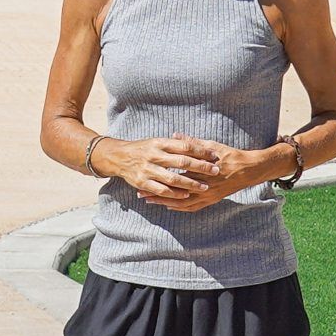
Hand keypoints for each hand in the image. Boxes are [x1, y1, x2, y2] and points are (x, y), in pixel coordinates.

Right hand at [96, 133, 226, 205]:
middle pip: (182, 162)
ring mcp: (147, 170)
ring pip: (173, 178)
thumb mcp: (158, 141)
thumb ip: (175, 143)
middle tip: (216, 170)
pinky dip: (175, 193)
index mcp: (160, 143)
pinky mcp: (142, 182)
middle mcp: (154, 155)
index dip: (201, 151)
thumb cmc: (143, 148)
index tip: (214, 155)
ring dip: (190, 183)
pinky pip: (161, 190)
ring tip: (204, 186)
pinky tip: (186, 195)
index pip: (185, 146)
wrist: (119, 157)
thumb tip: (197, 144)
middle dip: (200, 167)